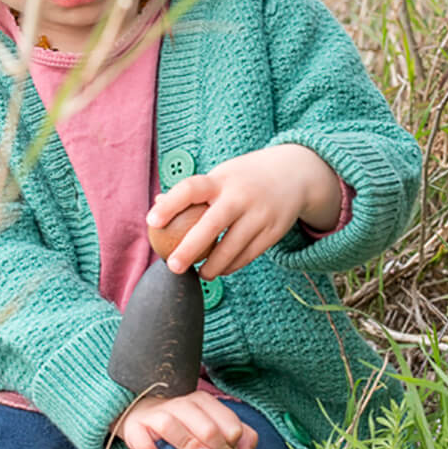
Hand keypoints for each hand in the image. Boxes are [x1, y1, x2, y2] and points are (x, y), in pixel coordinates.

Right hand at [112, 391, 257, 448]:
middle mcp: (181, 405)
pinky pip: (140, 435)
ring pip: (173, 424)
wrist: (142, 416)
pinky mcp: (136, 426)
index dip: (236, 444)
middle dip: (220, 446)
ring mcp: (157, 414)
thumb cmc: (184, 425)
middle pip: (205, 424)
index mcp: (203, 402)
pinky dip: (148, 447)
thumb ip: (239, 436)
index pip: (226, 420)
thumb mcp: (212, 425)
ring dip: (189, 443)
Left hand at [146, 145, 340, 278]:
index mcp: (221, 180)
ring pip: (231, 248)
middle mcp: (240, 196)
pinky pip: (248, 255)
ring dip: (212, 266)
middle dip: (190, 248)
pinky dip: (231, 266)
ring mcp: (259, 214)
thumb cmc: (245, 178)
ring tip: (199, 274)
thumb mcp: (221, 176)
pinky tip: (220, 270)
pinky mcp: (273, 231)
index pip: (191, 189)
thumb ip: (193, 191)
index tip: (152, 222)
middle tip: (173, 267)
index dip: (170, 205)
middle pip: (211, 225)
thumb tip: (157, 204)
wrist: (295, 174)